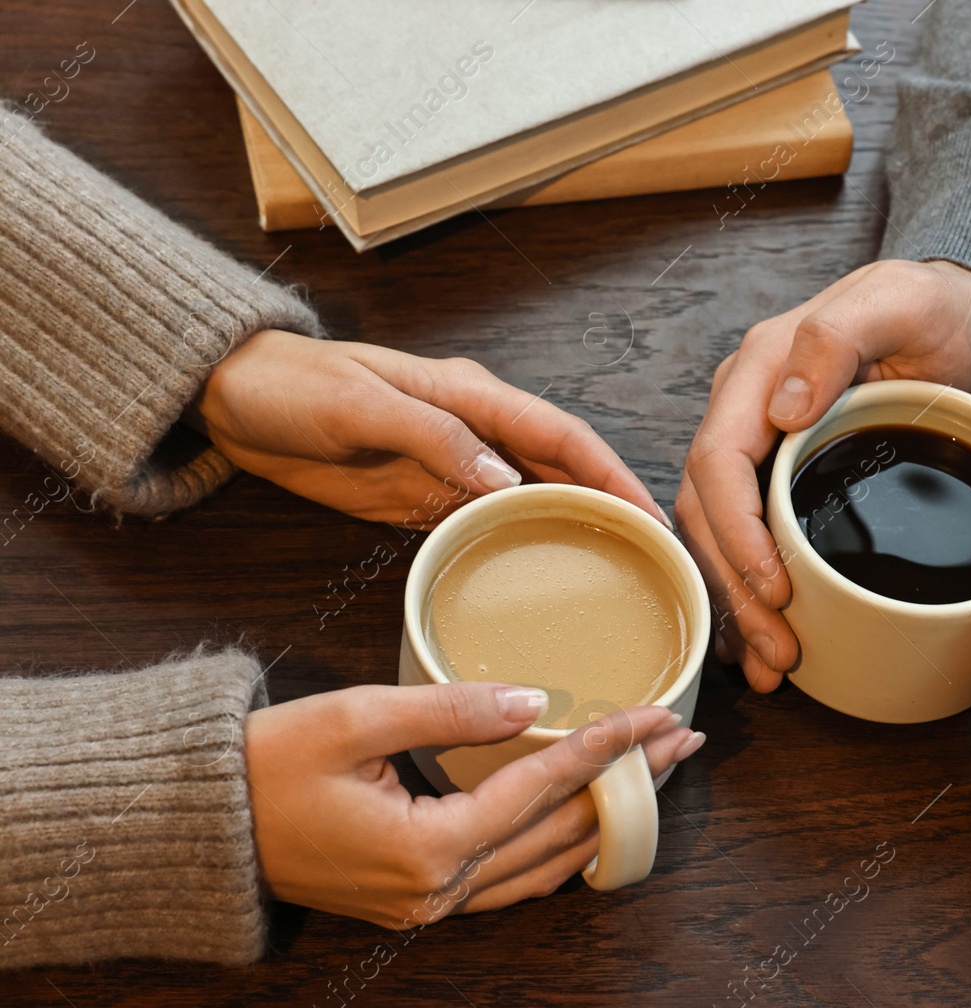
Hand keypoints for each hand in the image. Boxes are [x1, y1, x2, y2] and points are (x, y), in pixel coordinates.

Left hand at [188, 330, 665, 526]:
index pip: (562, 434)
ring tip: (618, 571)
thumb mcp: (359, 404)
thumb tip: (505, 478)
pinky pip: (489, 522)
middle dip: (612, 505)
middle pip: (562, 468)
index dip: (611, 473)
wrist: (231, 398)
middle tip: (655, 556)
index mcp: (470, 394)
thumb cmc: (290, 386)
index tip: (649, 514)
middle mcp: (475, 428)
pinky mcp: (424, 496)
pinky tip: (545, 573)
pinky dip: (524, 543)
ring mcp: (452, 464)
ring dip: (576, 528)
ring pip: (533, 497)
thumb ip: (433, 436)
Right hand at [245, 683, 704, 923]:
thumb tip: (535, 702)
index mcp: (429, 848)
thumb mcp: (355, 719)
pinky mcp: (418, 898)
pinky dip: (560, 848)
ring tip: (655, 772)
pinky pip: (512, 881)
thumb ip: (451, 711)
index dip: (606, 745)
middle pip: (562, 831)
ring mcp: (429, 903)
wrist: (199, 826)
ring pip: (546, 865)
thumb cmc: (264, 767)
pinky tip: (590, 820)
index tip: (655, 713)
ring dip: (605, 816)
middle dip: (629, 783)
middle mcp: (439, 890)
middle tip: (683, 738)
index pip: (543, 786)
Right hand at [675, 259, 970, 689]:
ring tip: (771, 665)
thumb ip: (835, 339)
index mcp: (758, 370)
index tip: (776, 588)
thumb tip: (782, 409)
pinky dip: (753, 592)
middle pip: (709, 511)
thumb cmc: (935, 307)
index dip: (736, 532)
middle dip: (735, 588)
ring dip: (739, 603)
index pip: (717, 461)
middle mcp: (747, 410)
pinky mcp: (783, 473)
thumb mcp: (898, 303)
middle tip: (778, 651)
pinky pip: (749, 536)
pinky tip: (764, 638)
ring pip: (720, 534)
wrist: (961, 313)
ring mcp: (762, 443)